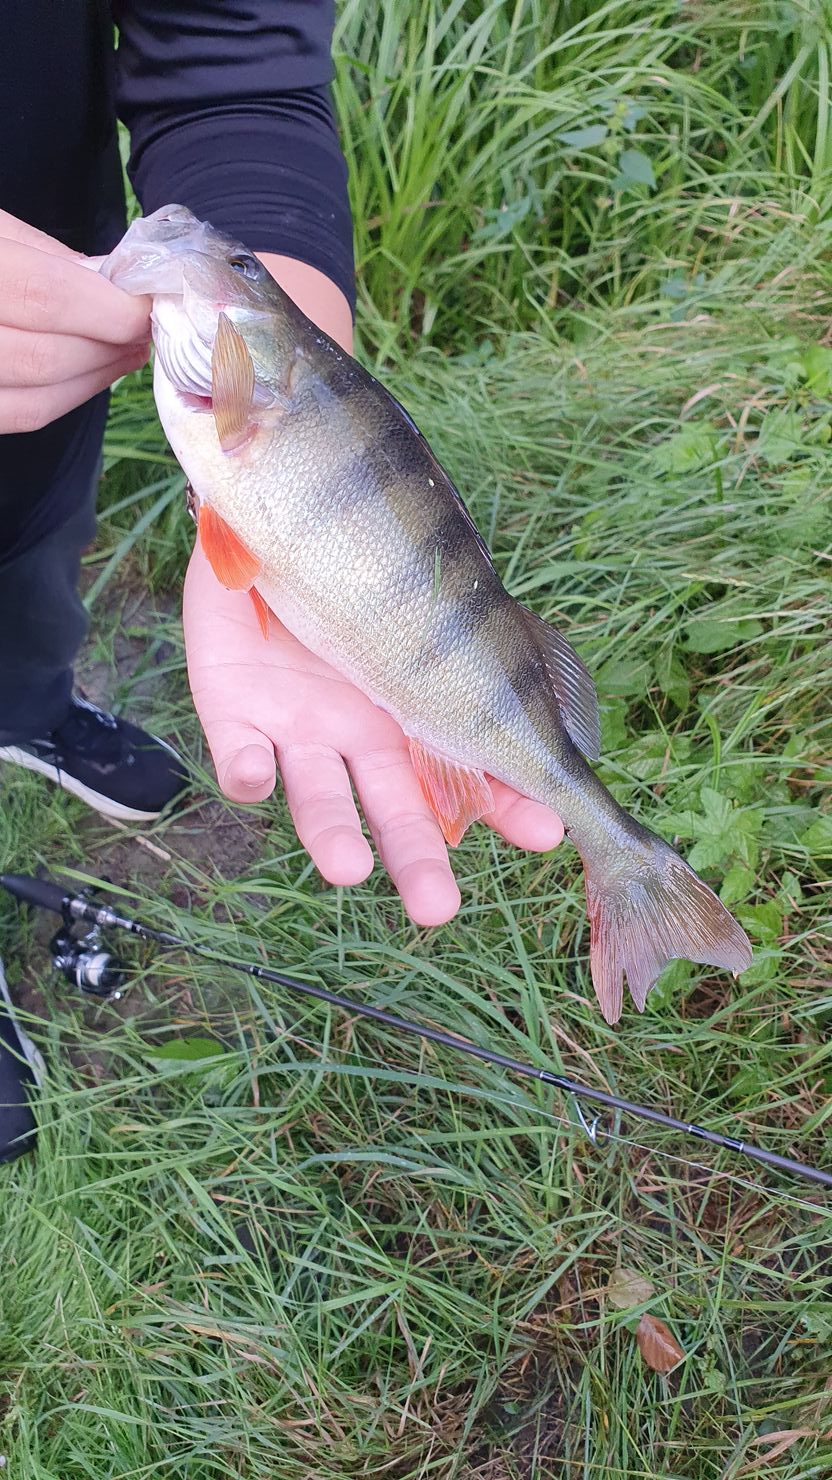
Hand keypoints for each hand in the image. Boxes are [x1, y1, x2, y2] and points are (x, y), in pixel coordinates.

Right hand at [0, 210, 150, 433]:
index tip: (147, 304)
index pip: (42, 296)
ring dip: (94, 379)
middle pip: (44, 358)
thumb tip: (112, 285)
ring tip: (125, 352)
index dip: (106, 307)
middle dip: (108, 347)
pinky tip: (88, 372)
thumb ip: (42, 255)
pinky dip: (62, 397)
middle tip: (144, 331)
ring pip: (34, 398)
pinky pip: (15, 415)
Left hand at [183, 543, 563, 926]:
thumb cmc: (360, 571)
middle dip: (413, 860)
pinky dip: (244, 770)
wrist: (277, 517)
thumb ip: (478, 663)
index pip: (462, 781)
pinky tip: (256, 779)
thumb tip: (546, 693)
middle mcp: (355, 738)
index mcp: (409, 720)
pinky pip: (235, 752)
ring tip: (349, 870)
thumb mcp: (427, 612)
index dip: (503, 810)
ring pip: (315, 797)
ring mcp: (294, 729)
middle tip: (438, 909)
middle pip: (388, 811)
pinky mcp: (231, 710)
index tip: (547, 832)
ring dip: (330, 835)